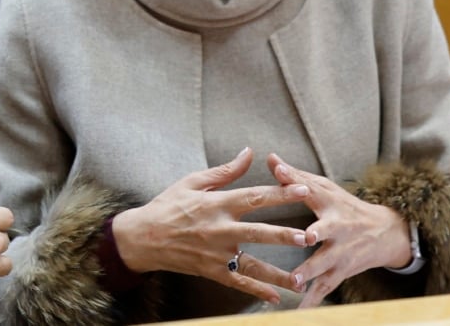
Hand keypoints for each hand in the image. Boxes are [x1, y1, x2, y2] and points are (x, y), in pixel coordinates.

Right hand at [111, 148, 310, 304]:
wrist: (142, 237)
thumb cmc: (167, 206)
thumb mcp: (192, 182)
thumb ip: (225, 171)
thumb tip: (248, 153)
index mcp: (216, 204)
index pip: (254, 197)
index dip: (280, 193)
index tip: (303, 189)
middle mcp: (218, 229)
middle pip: (257, 232)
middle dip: (284, 235)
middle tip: (308, 237)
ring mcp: (215, 253)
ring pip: (251, 263)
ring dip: (276, 271)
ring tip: (299, 277)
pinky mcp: (210, 270)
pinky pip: (237, 282)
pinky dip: (256, 290)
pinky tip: (275, 297)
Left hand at [267, 154, 412, 308]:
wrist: (385, 233)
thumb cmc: (345, 206)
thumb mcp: (325, 188)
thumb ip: (295, 176)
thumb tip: (270, 157)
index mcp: (329, 203)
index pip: (312, 188)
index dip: (297, 180)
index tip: (281, 172)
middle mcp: (337, 228)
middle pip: (326, 230)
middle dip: (317, 234)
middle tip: (307, 237)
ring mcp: (340, 252)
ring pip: (325, 264)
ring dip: (311, 273)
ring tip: (295, 282)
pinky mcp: (341, 272)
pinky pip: (325, 288)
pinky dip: (312, 302)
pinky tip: (298, 312)